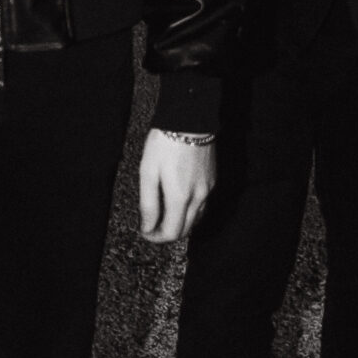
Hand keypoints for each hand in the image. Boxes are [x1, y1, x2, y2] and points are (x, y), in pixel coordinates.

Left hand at [138, 127, 215, 243]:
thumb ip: (148, 204)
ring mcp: (208, 189)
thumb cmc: (166, 143)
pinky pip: (202, 205)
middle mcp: (198, 197)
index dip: (156, 237)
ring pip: (195, 219)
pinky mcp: (212, 181)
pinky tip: (178, 201)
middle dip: (167, 233)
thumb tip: (147, 226)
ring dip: (179, 223)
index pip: (171, 233)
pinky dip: (189, 211)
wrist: (190, 120)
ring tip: (163, 213)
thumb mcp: (148, 172)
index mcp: (180, 197)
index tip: (145, 231)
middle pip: (185, 230)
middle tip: (151, 225)